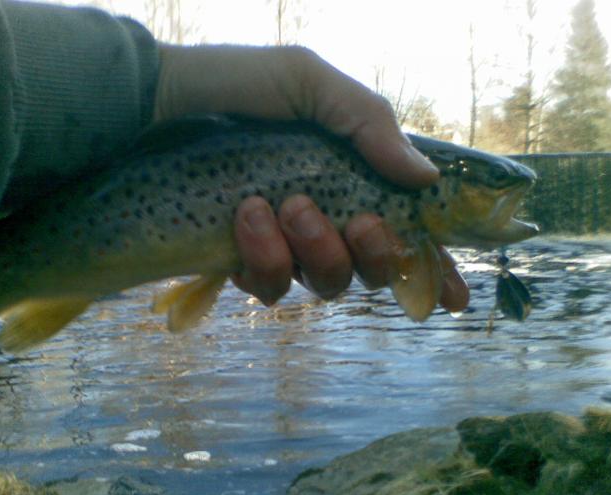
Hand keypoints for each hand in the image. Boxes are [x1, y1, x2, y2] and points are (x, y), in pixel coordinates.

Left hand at [154, 44, 468, 312]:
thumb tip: (425, 177)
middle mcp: (326, 217)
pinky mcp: (243, 260)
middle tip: (343, 215)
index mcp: (351, 177)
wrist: (158, 105)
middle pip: (372, 270)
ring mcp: (285, 244)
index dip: (432, 267)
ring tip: (272, 205)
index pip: (405, 229)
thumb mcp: (308, 83)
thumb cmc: (237, 86)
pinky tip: (242, 219)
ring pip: (324, 283)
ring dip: (310, 250)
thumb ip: (368, 122)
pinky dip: (262, 259)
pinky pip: (269, 287)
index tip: (452, 295)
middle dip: (368, 251)